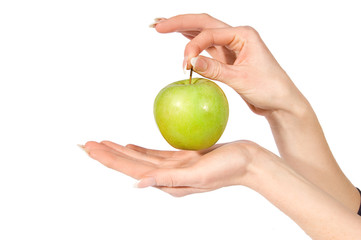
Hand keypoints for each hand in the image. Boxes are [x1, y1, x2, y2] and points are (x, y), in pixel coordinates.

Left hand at [82, 140, 257, 196]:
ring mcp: (173, 168)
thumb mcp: (199, 175)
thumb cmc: (228, 168)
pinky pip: (153, 154)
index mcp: (167, 182)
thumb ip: (168, 180)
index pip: (130, 170)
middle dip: (106, 154)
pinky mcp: (181, 158)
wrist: (248, 161)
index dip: (109, 159)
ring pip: (138, 158)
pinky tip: (129, 145)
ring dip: (119, 151)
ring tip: (101, 143)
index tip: (89, 148)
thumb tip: (137, 185)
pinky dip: (138, 149)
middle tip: (85, 145)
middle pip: (130, 164)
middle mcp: (166, 177)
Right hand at [152, 14, 306, 115]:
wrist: (280, 102)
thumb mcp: (241, 79)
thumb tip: (191, 62)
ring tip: (162, 26)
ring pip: (203, 32)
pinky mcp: (227, 58)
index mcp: (243, 34)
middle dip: (180, 22)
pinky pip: (206, 46)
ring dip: (183, 29)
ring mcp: (231, 46)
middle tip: (157, 25)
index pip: (210, 33)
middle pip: (204, 23)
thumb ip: (215, 70)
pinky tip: (180, 38)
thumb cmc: (268, 88)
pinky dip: (192, 42)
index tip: (185, 65)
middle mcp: (236, 36)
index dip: (194, 46)